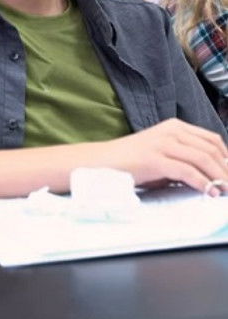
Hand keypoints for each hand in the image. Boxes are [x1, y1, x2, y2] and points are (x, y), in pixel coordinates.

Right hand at [109, 118, 227, 195]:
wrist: (103, 161)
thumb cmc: (131, 161)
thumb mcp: (161, 152)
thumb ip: (183, 157)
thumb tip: (211, 175)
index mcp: (174, 126)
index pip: (211, 139)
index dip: (227, 157)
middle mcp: (171, 131)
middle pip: (210, 149)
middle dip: (226, 169)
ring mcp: (162, 143)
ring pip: (202, 159)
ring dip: (219, 177)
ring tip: (226, 191)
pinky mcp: (155, 159)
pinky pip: (186, 171)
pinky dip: (202, 183)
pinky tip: (208, 192)